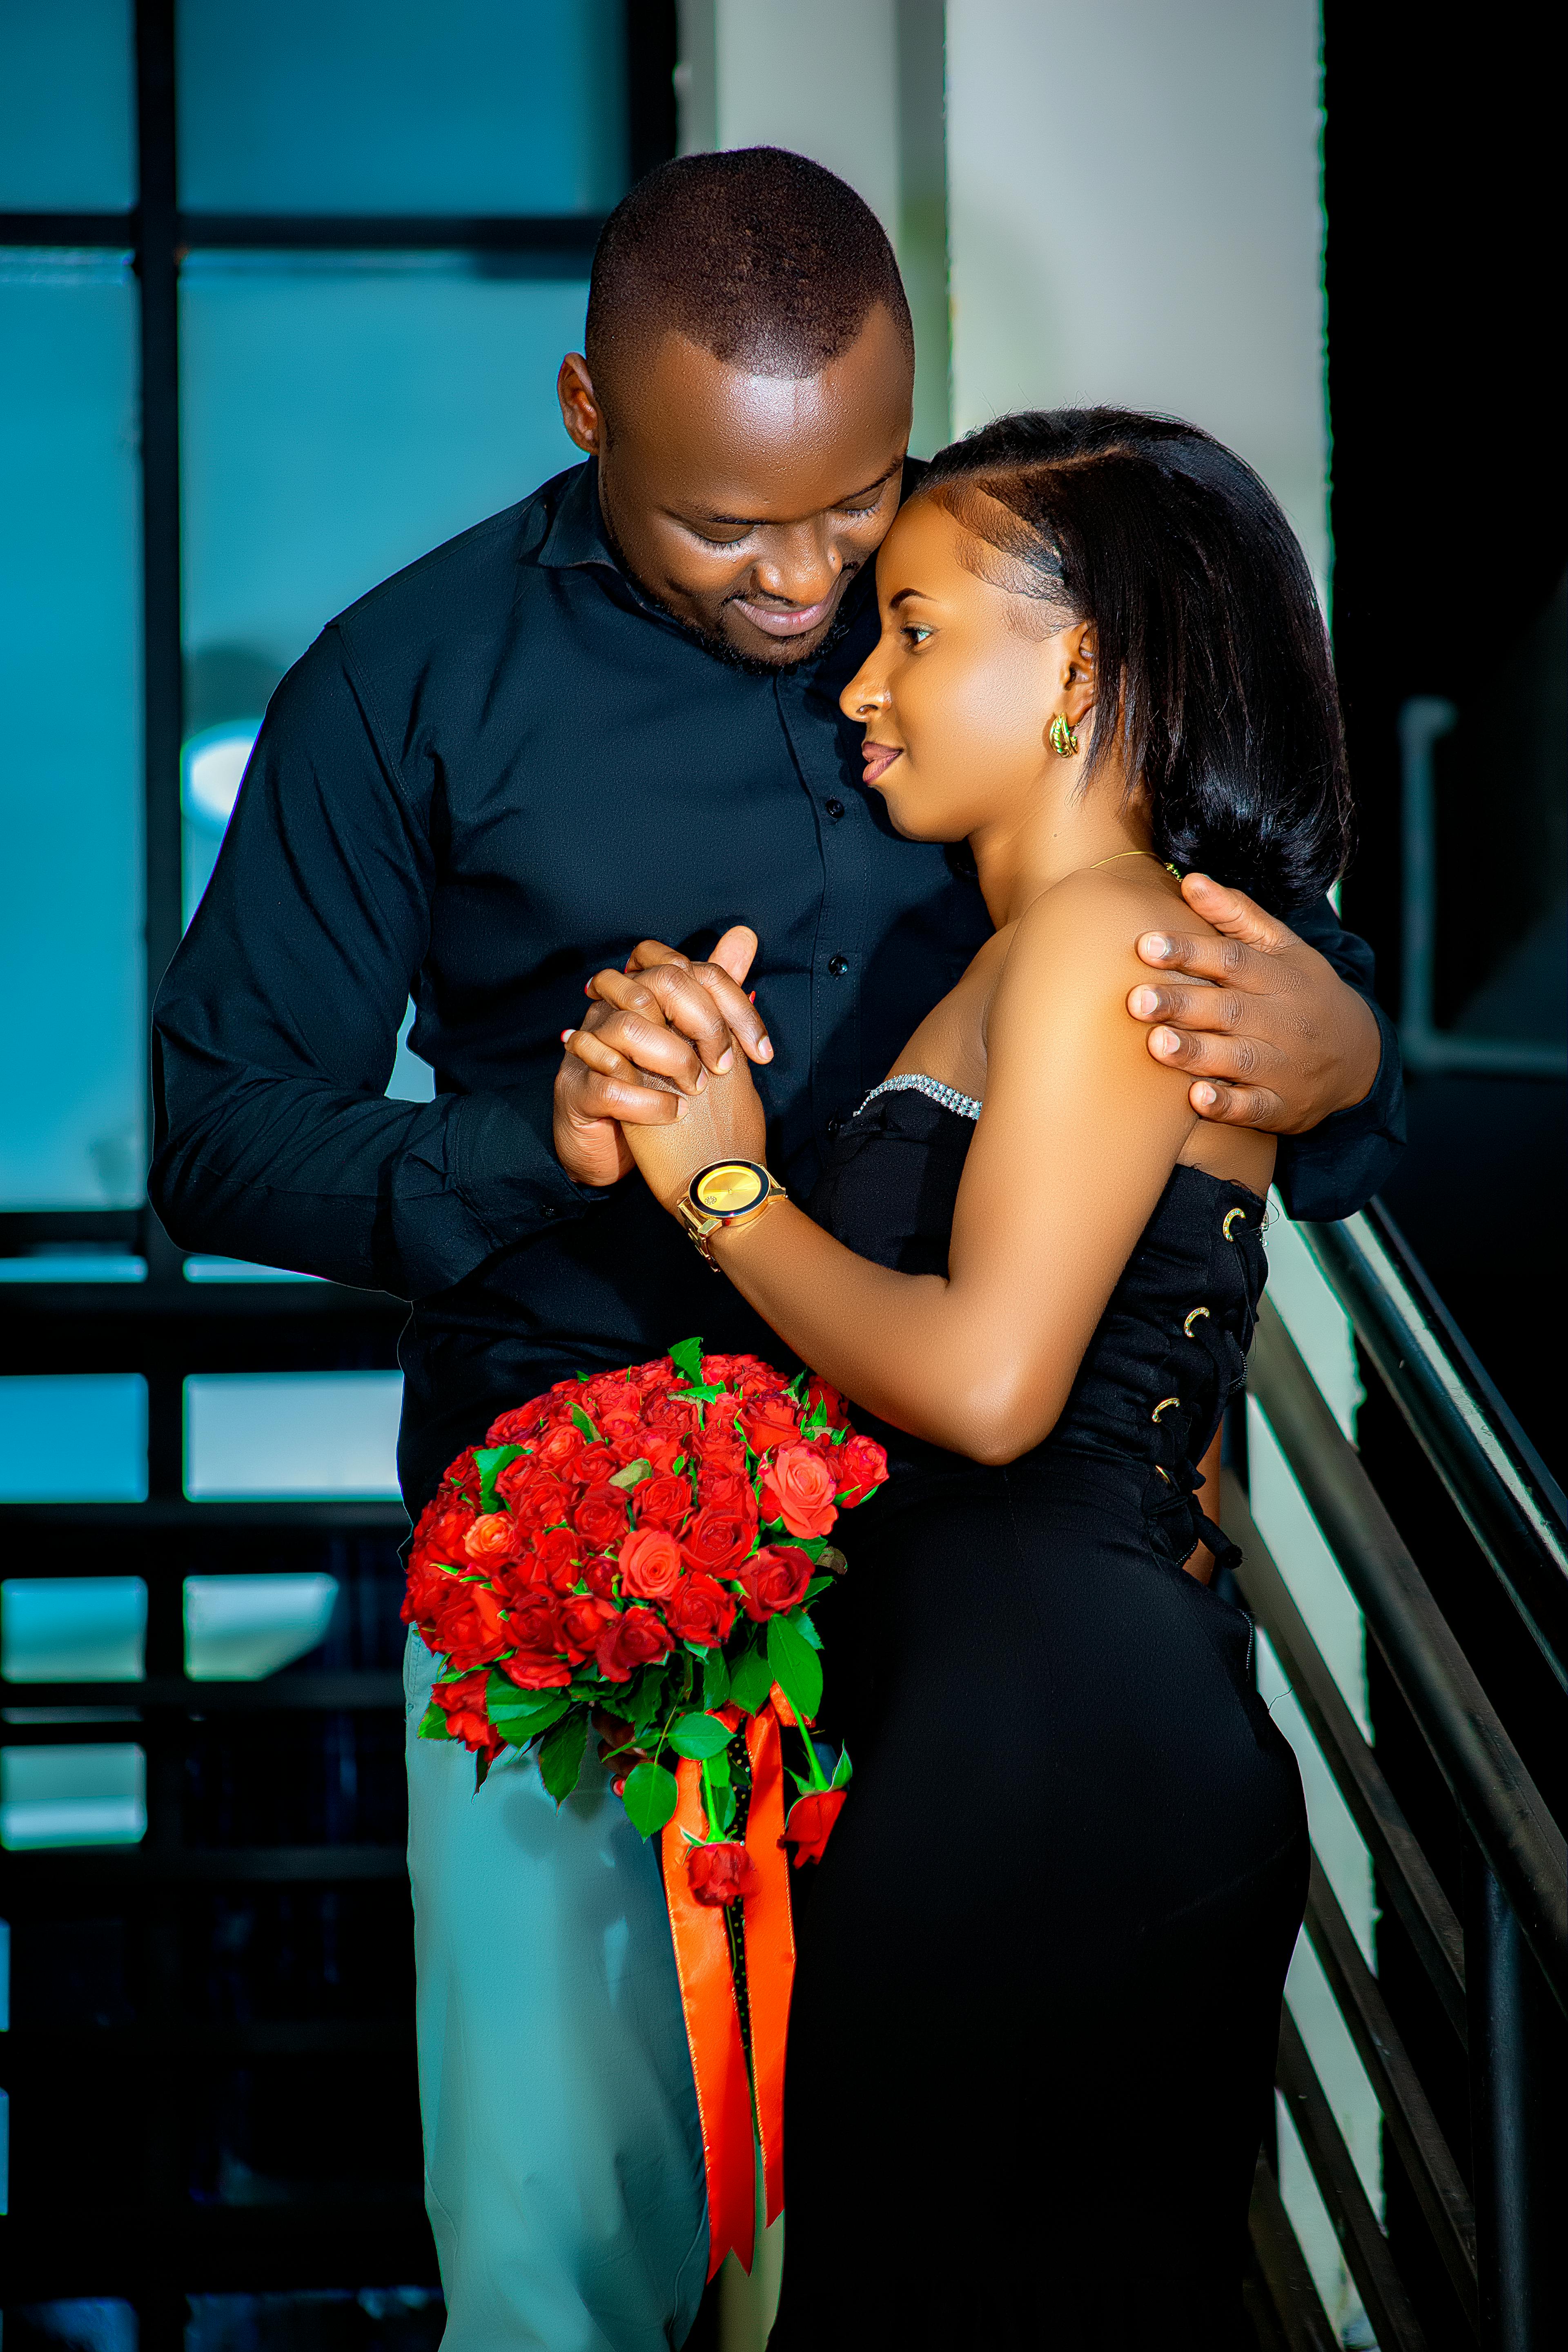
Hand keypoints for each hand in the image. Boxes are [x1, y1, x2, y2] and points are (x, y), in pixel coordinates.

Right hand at [552, 925, 766, 1185]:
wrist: (607, 1148)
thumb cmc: (652, 1087)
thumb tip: (745, 934)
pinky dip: (650, 1101)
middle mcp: (608, 1010)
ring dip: (675, 1059)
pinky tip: (674, 1112)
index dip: (730, 1001)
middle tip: (724, 1067)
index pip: (684, 966)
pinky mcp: (575, 1090)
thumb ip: (713, 990)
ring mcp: (586, 1048)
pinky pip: (610, 1083)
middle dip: (705, 1025)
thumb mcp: (689, 1039)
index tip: (761, 1051)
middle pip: (659, 985)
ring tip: (695, 1090)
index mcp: (636, 992)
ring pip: (628, 1027)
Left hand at [1126, 875, 1381, 1133]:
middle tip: (1136, 999)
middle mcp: (1279, 1020)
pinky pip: (1253, 1108)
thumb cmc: (1304, 992)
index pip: (1230, 959)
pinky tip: (1198, 1099)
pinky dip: (1227, 1105)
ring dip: (1195, 1053)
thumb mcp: (1285, 948)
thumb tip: (1191, 880)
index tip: (1147, 944)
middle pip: (1227, 1009)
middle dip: (1182, 1004)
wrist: (1360, 1056)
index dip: (1190, 951)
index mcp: (1276, 977)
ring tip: (1156, 1044)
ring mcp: (1280, 1066)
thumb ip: (1237, 914)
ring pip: (1236, 1058)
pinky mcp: (1279, 1105)